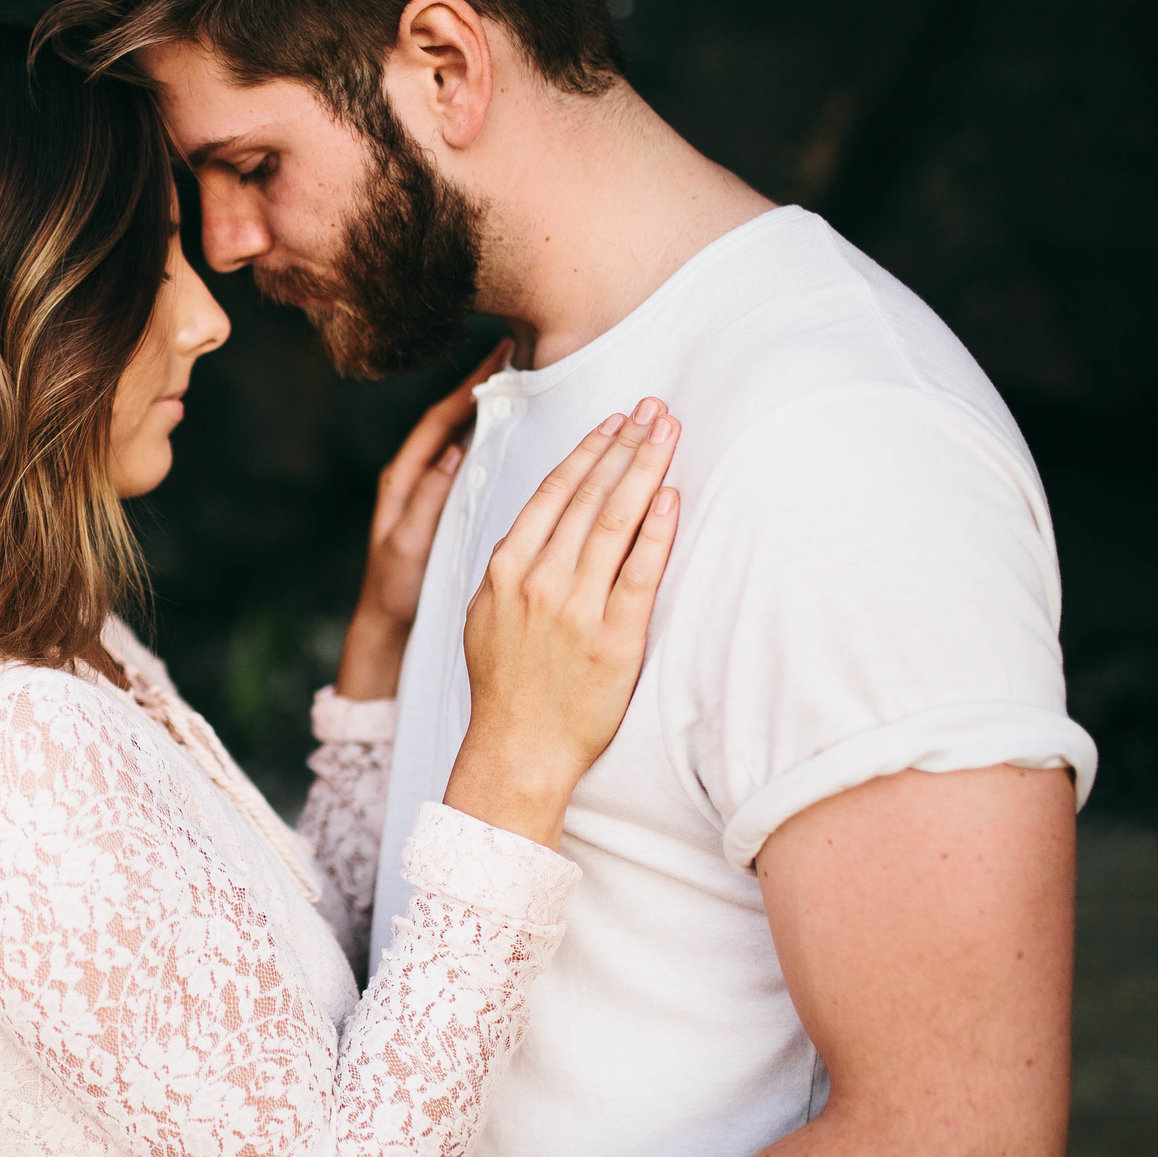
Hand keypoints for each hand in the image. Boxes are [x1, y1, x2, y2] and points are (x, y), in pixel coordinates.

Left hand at [336, 339, 515, 699]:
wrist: (388, 624)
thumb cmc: (395, 589)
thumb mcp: (409, 546)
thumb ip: (426, 500)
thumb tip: (452, 452)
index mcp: (402, 479)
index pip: (439, 419)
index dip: (468, 385)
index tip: (496, 353)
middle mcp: (415, 476)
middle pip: (452, 418)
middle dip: (481, 385)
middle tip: (516, 352)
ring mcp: (430, 489)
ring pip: (462, 436)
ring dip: (488, 408)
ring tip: (522, 381)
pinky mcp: (445, 504)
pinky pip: (471, 462)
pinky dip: (491, 440)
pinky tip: (517, 431)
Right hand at [443, 397, 681, 845]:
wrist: (518, 749)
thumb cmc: (507, 685)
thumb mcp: (486, 614)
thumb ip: (511, 566)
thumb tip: (539, 523)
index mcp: (505, 570)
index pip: (552, 494)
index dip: (587, 452)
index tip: (613, 422)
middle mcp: (539, 581)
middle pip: (588, 496)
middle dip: (624, 445)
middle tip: (653, 407)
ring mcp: (576, 608)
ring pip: (614, 522)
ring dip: (644, 470)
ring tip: (667, 433)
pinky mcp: (614, 638)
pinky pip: (640, 572)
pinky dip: (656, 530)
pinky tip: (671, 496)